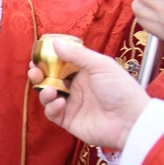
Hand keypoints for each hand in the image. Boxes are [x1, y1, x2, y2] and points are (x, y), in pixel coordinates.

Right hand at [27, 40, 149, 149]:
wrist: (130, 121)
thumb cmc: (120, 90)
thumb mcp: (100, 66)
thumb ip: (77, 55)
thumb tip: (56, 43)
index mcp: (85, 72)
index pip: (61, 64)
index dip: (48, 60)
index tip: (37, 56)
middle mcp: (76, 87)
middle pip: (50, 79)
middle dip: (39, 75)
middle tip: (34, 71)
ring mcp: (72, 104)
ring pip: (48, 96)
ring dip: (44, 91)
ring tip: (50, 90)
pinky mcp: (68, 120)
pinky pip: (52, 113)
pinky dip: (52, 107)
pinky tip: (61, 104)